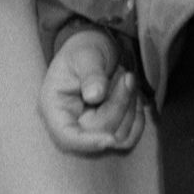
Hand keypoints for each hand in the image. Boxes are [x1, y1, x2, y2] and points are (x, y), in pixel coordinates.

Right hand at [40, 26, 145, 154]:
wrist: (94, 52)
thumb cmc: (84, 51)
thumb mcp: (85, 55)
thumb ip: (90, 74)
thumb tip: (95, 96)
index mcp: (54, 107)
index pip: (66, 136)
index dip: (87, 142)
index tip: (110, 140)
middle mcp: (70, 123)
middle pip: (99, 133)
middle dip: (119, 105)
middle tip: (128, 77)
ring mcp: (90, 130)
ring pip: (119, 137)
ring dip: (131, 109)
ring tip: (128, 82)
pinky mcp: (108, 131)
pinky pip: (129, 137)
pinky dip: (138, 119)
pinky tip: (135, 97)